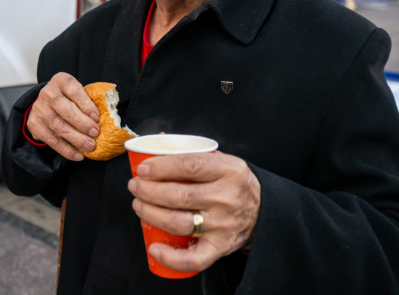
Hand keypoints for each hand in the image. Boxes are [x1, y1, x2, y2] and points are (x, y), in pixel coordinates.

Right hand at [26, 72, 99, 160]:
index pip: (73, 90)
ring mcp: (39, 109)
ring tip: (90, 146)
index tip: (97, 117)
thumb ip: (89, 101)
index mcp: (60, 81)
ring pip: (59, 127)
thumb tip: (107, 116)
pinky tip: (78, 155)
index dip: (86, 104)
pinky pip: (52, 140)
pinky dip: (66, 150)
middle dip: (83, 124)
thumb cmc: (67, 99)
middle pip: (66, 110)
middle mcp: (47, 93)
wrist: (45, 105)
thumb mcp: (77, 93)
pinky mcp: (35, 125)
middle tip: (96, 133)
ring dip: (77, 139)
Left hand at [127, 151, 260, 272]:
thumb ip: (192, 152)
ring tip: (139, 205)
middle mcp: (226, 197)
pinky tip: (155, 247)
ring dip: (151, 214)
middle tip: (135, 187)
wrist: (263, 211)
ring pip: (179, 222)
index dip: (161, 167)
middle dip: (148, 191)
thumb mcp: (222, 161)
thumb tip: (159, 140)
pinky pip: (194, 259)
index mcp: (228, 170)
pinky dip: (171, 256)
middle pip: (178, 195)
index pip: (189, 165)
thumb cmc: (233, 183)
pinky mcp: (221, 247)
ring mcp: (223, 224)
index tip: (143, 169)